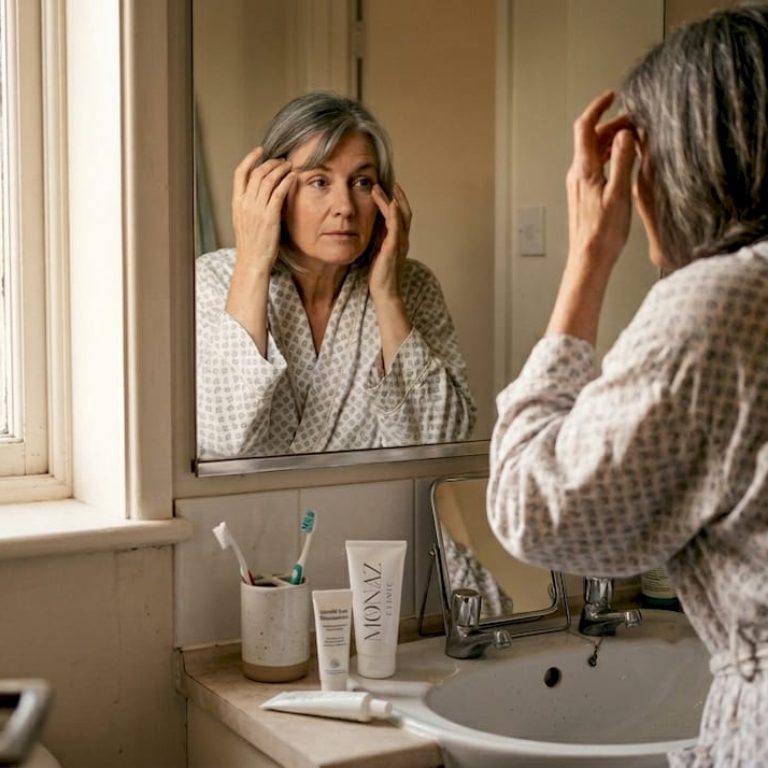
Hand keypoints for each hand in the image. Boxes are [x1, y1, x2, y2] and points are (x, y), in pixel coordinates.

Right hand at [226, 147, 294, 352]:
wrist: (253, 262)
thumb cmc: (252, 245)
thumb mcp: (246, 222)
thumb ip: (251, 207)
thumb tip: (260, 195)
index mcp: (237, 203)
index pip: (240, 173)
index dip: (250, 159)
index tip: (260, 150)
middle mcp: (245, 203)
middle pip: (257, 173)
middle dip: (271, 162)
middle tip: (282, 159)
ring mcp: (257, 209)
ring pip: (268, 179)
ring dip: (280, 169)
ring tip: (290, 165)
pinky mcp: (270, 216)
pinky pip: (279, 192)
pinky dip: (286, 181)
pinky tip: (294, 176)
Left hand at [369, 183, 411, 300]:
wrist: (384, 293)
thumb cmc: (380, 275)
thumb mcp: (377, 251)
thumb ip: (378, 237)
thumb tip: (373, 223)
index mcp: (399, 240)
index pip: (401, 215)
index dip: (396, 201)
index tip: (387, 188)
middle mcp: (403, 239)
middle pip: (405, 211)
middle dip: (397, 195)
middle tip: (388, 181)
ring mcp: (400, 243)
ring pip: (400, 215)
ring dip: (391, 199)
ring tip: (378, 188)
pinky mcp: (393, 248)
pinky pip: (396, 227)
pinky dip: (393, 214)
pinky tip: (389, 203)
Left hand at [566, 90, 635, 272]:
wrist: (589, 258)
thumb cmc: (604, 232)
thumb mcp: (620, 193)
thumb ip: (623, 160)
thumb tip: (626, 134)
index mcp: (584, 170)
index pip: (585, 128)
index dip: (597, 107)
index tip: (612, 96)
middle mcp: (577, 174)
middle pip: (590, 138)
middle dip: (612, 124)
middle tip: (636, 122)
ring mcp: (579, 184)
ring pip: (593, 152)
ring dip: (612, 141)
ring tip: (635, 139)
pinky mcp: (584, 194)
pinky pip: (595, 166)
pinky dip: (610, 156)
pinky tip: (624, 162)